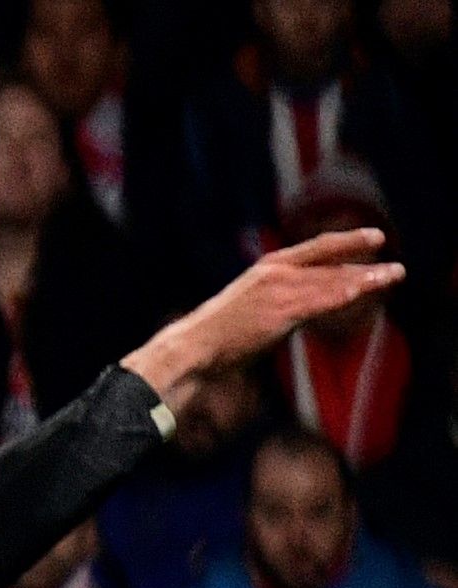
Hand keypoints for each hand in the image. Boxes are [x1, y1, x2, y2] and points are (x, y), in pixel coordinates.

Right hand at [125, 230, 403, 398]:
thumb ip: (279, 305)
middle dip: (364, 261)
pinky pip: (321, 300)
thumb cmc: (215, 337)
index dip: (346, 242)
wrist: (192, 348)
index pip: (314, 249)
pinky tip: (365, 290)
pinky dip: (346, 293)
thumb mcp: (250, 310)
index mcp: (266, 270)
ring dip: (366, 279)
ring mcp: (278, 291)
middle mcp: (274, 274)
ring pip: (331, 280)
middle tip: (395, 266)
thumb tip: (300, 313)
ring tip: (393, 276)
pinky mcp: (280, 311)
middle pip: (330, 262)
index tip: (374, 238)